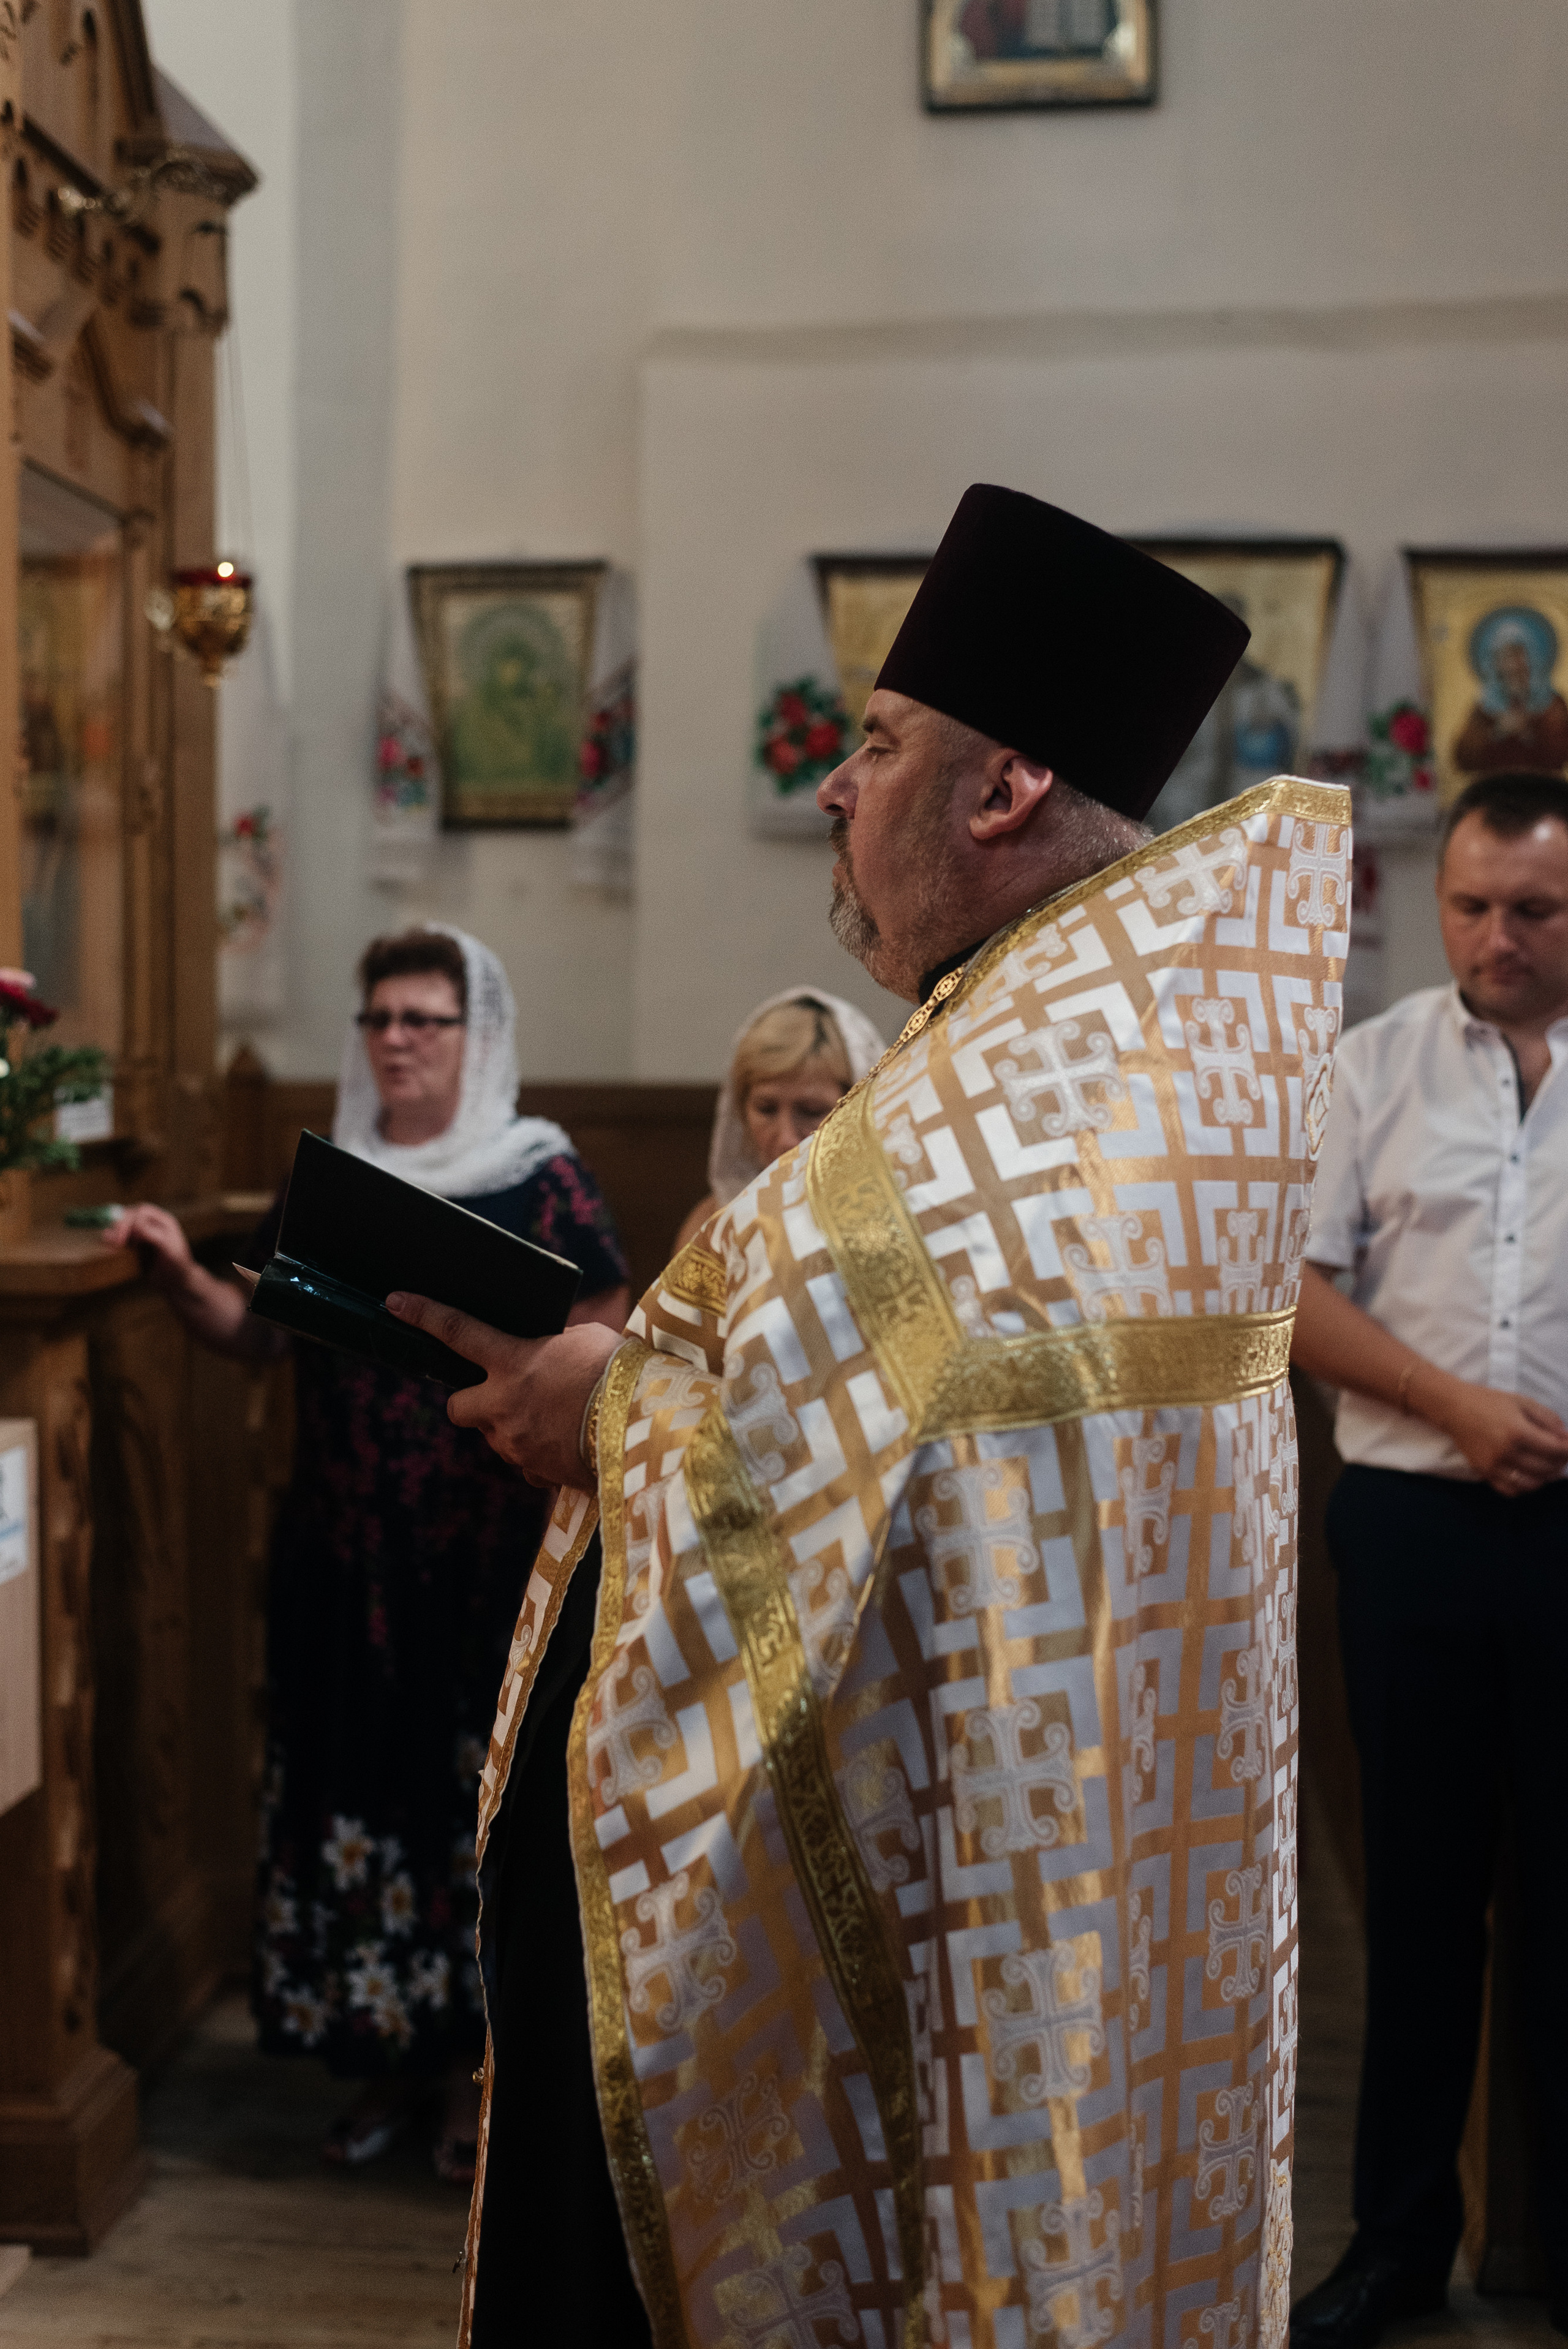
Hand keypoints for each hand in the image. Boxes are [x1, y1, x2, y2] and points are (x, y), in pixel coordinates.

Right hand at [103, 1201, 198, 1296]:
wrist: (177, 1283)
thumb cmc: (177, 1264)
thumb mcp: (167, 1247)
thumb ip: (152, 1234)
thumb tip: (135, 1224)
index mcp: (163, 1221)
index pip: (141, 1212)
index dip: (129, 1220)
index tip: (121, 1235)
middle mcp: (152, 1225)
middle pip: (130, 1217)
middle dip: (119, 1224)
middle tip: (109, 1237)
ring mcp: (144, 1236)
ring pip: (125, 1228)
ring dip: (115, 1231)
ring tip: (106, 1239)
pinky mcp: (137, 1247)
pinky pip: (123, 1240)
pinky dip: (115, 1240)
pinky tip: (108, 1244)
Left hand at [386, 1293, 622, 1489]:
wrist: (645, 1426)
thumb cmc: (619, 1372)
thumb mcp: (585, 1340)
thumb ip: (555, 1345)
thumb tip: (550, 1353)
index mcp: (513, 1362)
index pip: (457, 1331)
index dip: (423, 1314)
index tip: (395, 1302)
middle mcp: (503, 1405)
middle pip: (457, 1406)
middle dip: (472, 1401)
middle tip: (500, 1395)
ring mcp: (516, 1443)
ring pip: (495, 1436)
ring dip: (513, 1426)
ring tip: (556, 1417)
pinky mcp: (536, 1472)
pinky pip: (526, 1462)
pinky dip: (539, 1453)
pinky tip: (567, 1442)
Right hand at [1423, 1373, 1567, 1495]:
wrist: (1454, 1408)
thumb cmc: (1489, 1402)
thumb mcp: (1522, 1402)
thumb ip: (1548, 1419)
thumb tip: (1566, 1438)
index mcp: (1518, 1431)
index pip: (1554, 1450)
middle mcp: (1506, 1452)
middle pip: (1546, 1468)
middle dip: (1560, 1463)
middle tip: (1562, 1456)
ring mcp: (1494, 1465)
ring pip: (1531, 1483)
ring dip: (1545, 1477)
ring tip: (1548, 1467)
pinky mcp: (1484, 1472)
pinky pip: (1511, 1490)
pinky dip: (1525, 1487)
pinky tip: (1529, 1476)